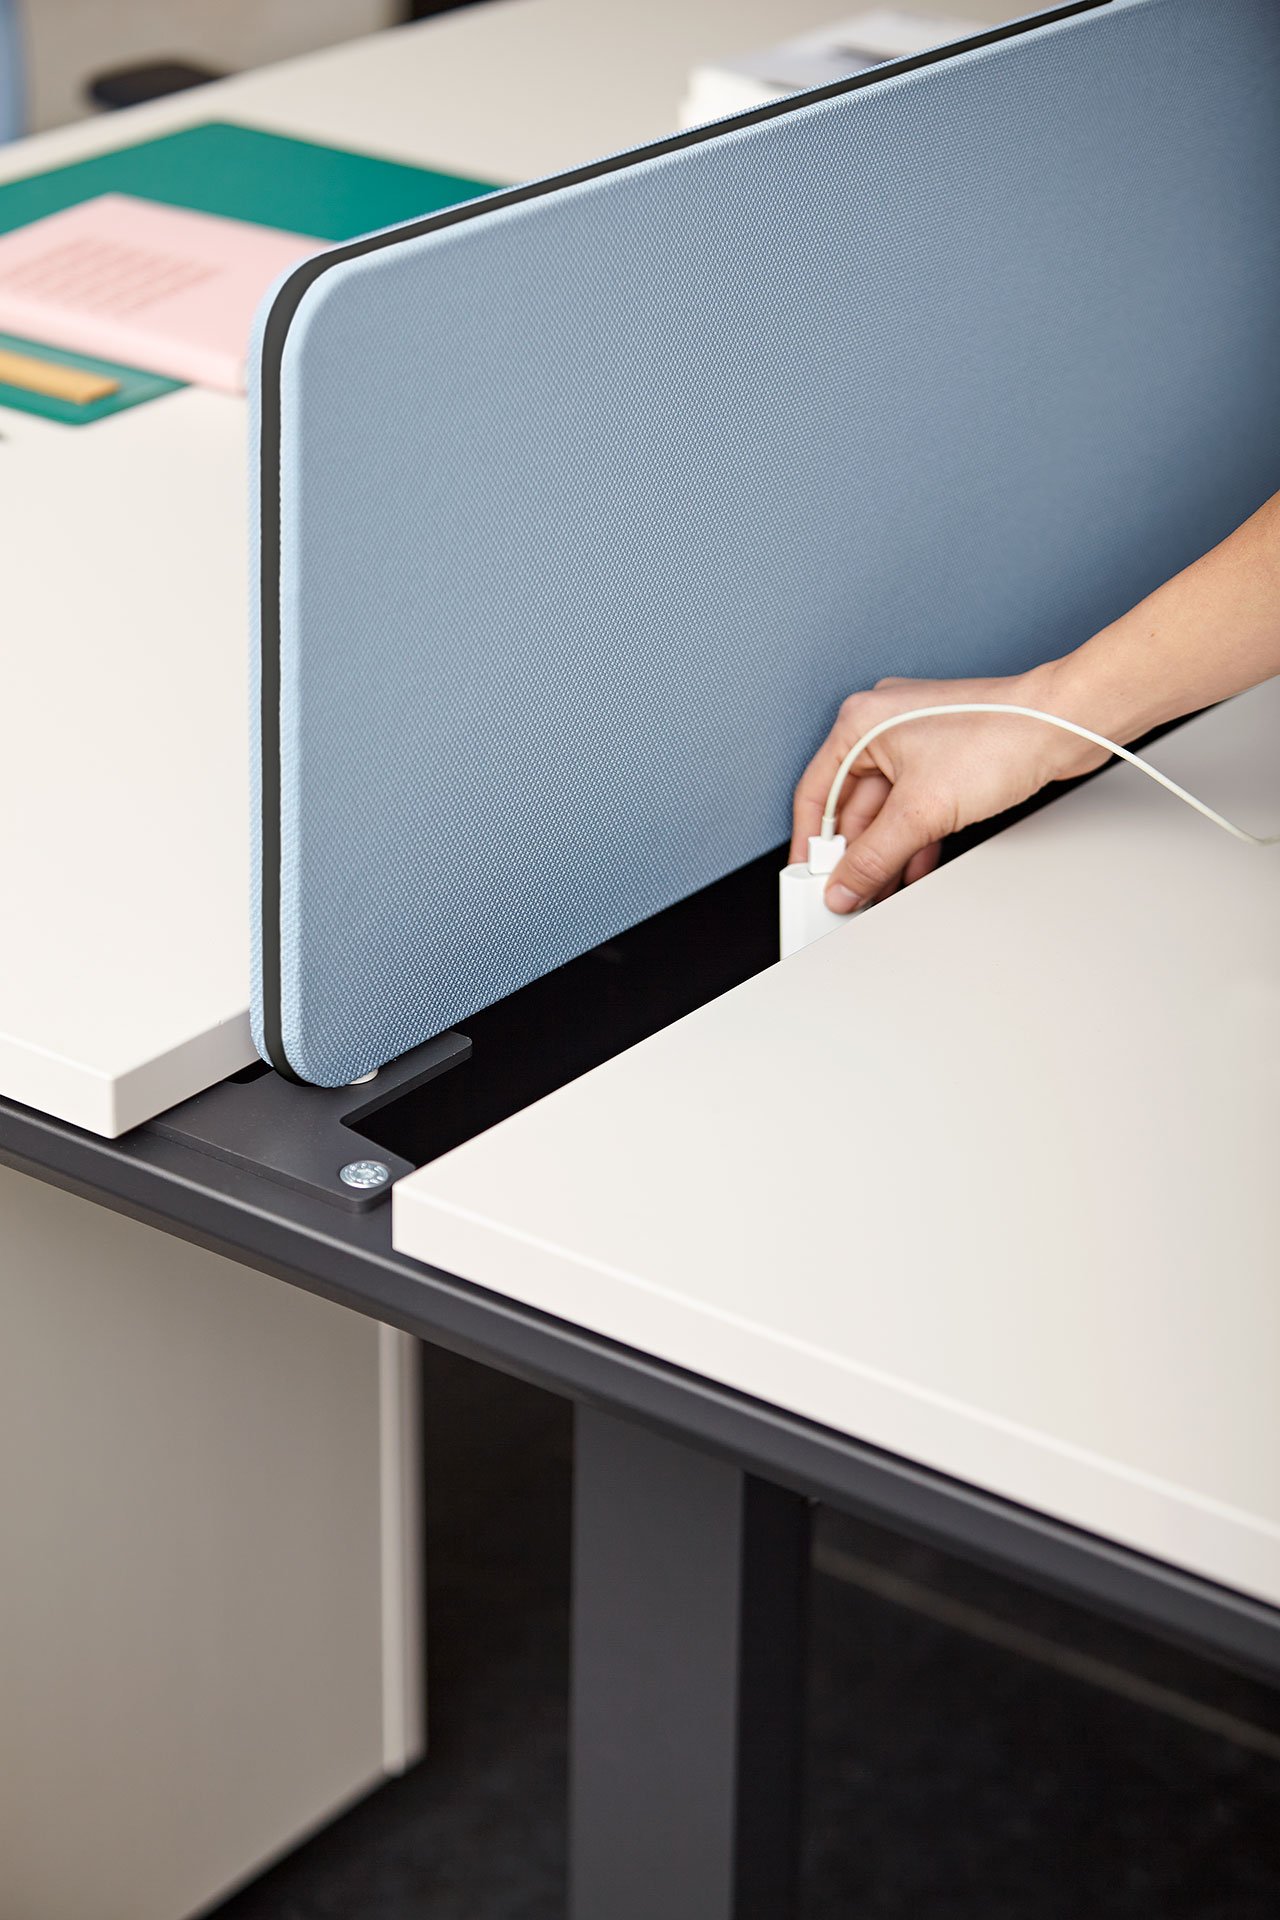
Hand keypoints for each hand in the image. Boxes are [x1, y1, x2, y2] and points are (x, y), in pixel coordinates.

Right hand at [789, 665, 1108, 911]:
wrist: (1067, 724)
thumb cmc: (1001, 733)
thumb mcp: (922, 809)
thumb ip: (875, 855)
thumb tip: (845, 884)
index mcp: (861, 723)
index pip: (814, 792)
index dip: (809, 842)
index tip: (808, 878)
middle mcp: (883, 727)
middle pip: (850, 806)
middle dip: (854, 854)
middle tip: (849, 892)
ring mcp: (916, 742)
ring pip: (885, 810)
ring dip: (884, 852)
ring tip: (881, 890)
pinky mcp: (944, 759)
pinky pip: (914, 807)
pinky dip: (911, 840)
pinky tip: (913, 870)